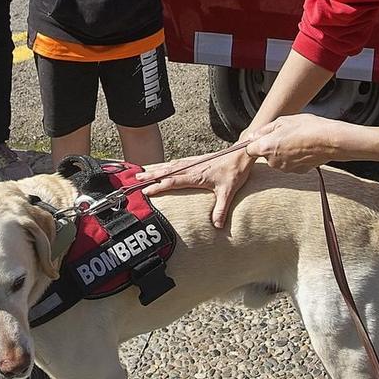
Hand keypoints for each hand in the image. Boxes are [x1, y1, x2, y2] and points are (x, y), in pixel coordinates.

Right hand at [140, 143, 254, 228]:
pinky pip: (178, 162)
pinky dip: (168, 165)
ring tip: (144, 173)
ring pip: (171, 166)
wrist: (242, 153)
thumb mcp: (228, 192)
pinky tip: (165, 167)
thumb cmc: (235, 171)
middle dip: (151, 176)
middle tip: (136, 179)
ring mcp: (194, 163)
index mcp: (196, 176)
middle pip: (167, 172)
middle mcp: (192, 168)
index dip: (158, 186)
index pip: (172, 182)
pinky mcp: (198, 160)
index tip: (146, 191)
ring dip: (157, 170)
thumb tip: (217, 225)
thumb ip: (221, 209)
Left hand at [241, 114, 340, 173]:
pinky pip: (290, 163)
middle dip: (271, 145)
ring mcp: (285, 168)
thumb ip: (265, 130)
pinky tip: (304, 147)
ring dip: (283, 151)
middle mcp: (273, 161)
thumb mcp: (283, 121)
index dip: (255, 142)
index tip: (262, 136)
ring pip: (278, 159)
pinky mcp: (297, 171)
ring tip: (297, 139)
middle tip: (285, 133)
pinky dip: (294, 157)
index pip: (249, 149)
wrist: (330, 140)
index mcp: (266, 147)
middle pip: (265, 154)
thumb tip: (253, 135)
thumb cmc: (308, 128)